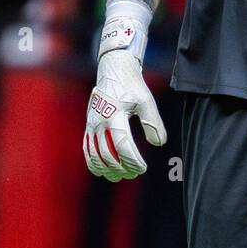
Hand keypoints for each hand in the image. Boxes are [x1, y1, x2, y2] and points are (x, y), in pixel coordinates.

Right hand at [83, 49, 165, 180]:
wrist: (113, 71)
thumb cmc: (132, 86)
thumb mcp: (146, 100)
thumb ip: (153, 122)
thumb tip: (159, 143)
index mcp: (114, 115)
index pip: (122, 145)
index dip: (132, 160)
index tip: (143, 168)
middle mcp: (100, 122)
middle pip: (107, 154)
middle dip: (121, 168)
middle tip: (134, 174)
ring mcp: (92, 124)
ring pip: (94, 154)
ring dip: (107, 169)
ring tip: (119, 176)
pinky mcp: (89, 125)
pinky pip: (87, 148)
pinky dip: (93, 162)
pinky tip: (102, 171)